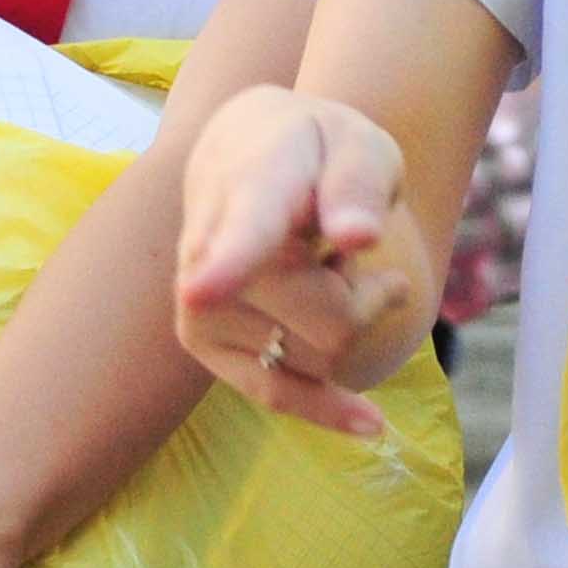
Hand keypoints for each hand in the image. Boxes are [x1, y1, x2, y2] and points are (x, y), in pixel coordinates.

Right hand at [170, 84, 425, 437]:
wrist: (243, 152)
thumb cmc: (316, 150)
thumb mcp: (357, 144)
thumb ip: (359, 184)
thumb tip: (360, 236)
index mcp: (250, 189)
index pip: (243, 232)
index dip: (226, 264)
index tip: (202, 292)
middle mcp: (207, 253)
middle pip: (330, 320)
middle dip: (367, 295)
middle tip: (350, 250)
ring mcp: (198, 304)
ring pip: (322, 356)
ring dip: (341, 320)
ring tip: (317, 270)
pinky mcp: (202, 343)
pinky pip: (278, 395)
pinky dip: (329, 408)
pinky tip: (369, 424)